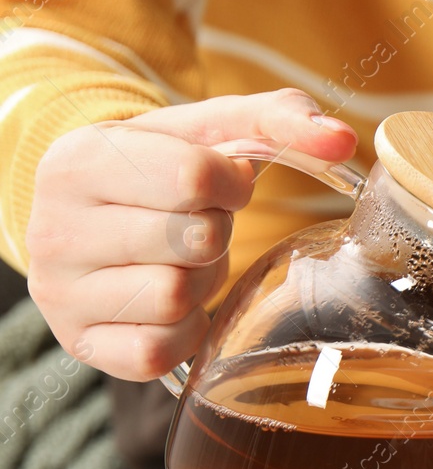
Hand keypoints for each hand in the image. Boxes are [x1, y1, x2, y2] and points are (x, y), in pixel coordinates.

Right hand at [26, 88, 357, 379]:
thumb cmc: (162, 172)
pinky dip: (184, 329)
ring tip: (180, 261)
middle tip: (196, 225)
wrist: (97, 218)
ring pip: (174, 296)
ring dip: (200, 282)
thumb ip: (280, 119)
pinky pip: (159, 349)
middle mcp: (53, 226)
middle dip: (215, 232)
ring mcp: (60, 292)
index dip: (230, 184)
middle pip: (193, 239)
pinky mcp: (82, 344)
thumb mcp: (210, 129)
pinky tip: (170, 303)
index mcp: (77, 159)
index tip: (218, 184)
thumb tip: (343, 141)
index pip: (193, 175)